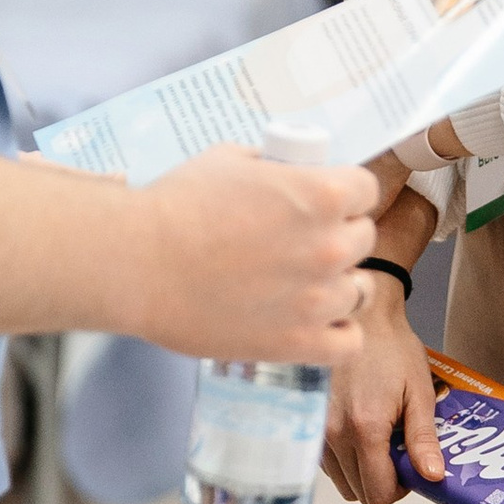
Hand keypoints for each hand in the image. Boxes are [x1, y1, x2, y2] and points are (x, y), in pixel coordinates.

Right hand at [122, 144, 377, 362]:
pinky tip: (315, 322)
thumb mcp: (229, 160)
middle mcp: (330, 246)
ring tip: (306, 285)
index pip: (366, 190)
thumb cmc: (175, 207)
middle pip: (364, 239)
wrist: (137, 264)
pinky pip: (349, 342)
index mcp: (322, 194)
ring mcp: (318, 299)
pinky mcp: (297, 343)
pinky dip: (338, 332)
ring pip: (361, 291)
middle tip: (305, 243)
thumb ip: (272, 166)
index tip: (326, 203)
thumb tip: (285, 170)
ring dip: (338, 284)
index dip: (346, 194)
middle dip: (339, 237)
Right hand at [322, 281, 444, 503]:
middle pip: (358, 493)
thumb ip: (423, 439)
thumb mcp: (418, 392)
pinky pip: (328, 461)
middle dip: (383, 482)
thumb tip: (433, 476)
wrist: (360, 314)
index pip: (378, 494)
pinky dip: (346, 458)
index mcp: (365, 429)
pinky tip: (362, 430)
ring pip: (341, 481)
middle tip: (400, 454)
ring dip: (363, 472)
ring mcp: (318, 429)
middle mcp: (334, 434)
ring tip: (382, 440)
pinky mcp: (310, 421)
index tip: (411, 468)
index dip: (400, 490)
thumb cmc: (391, 347)